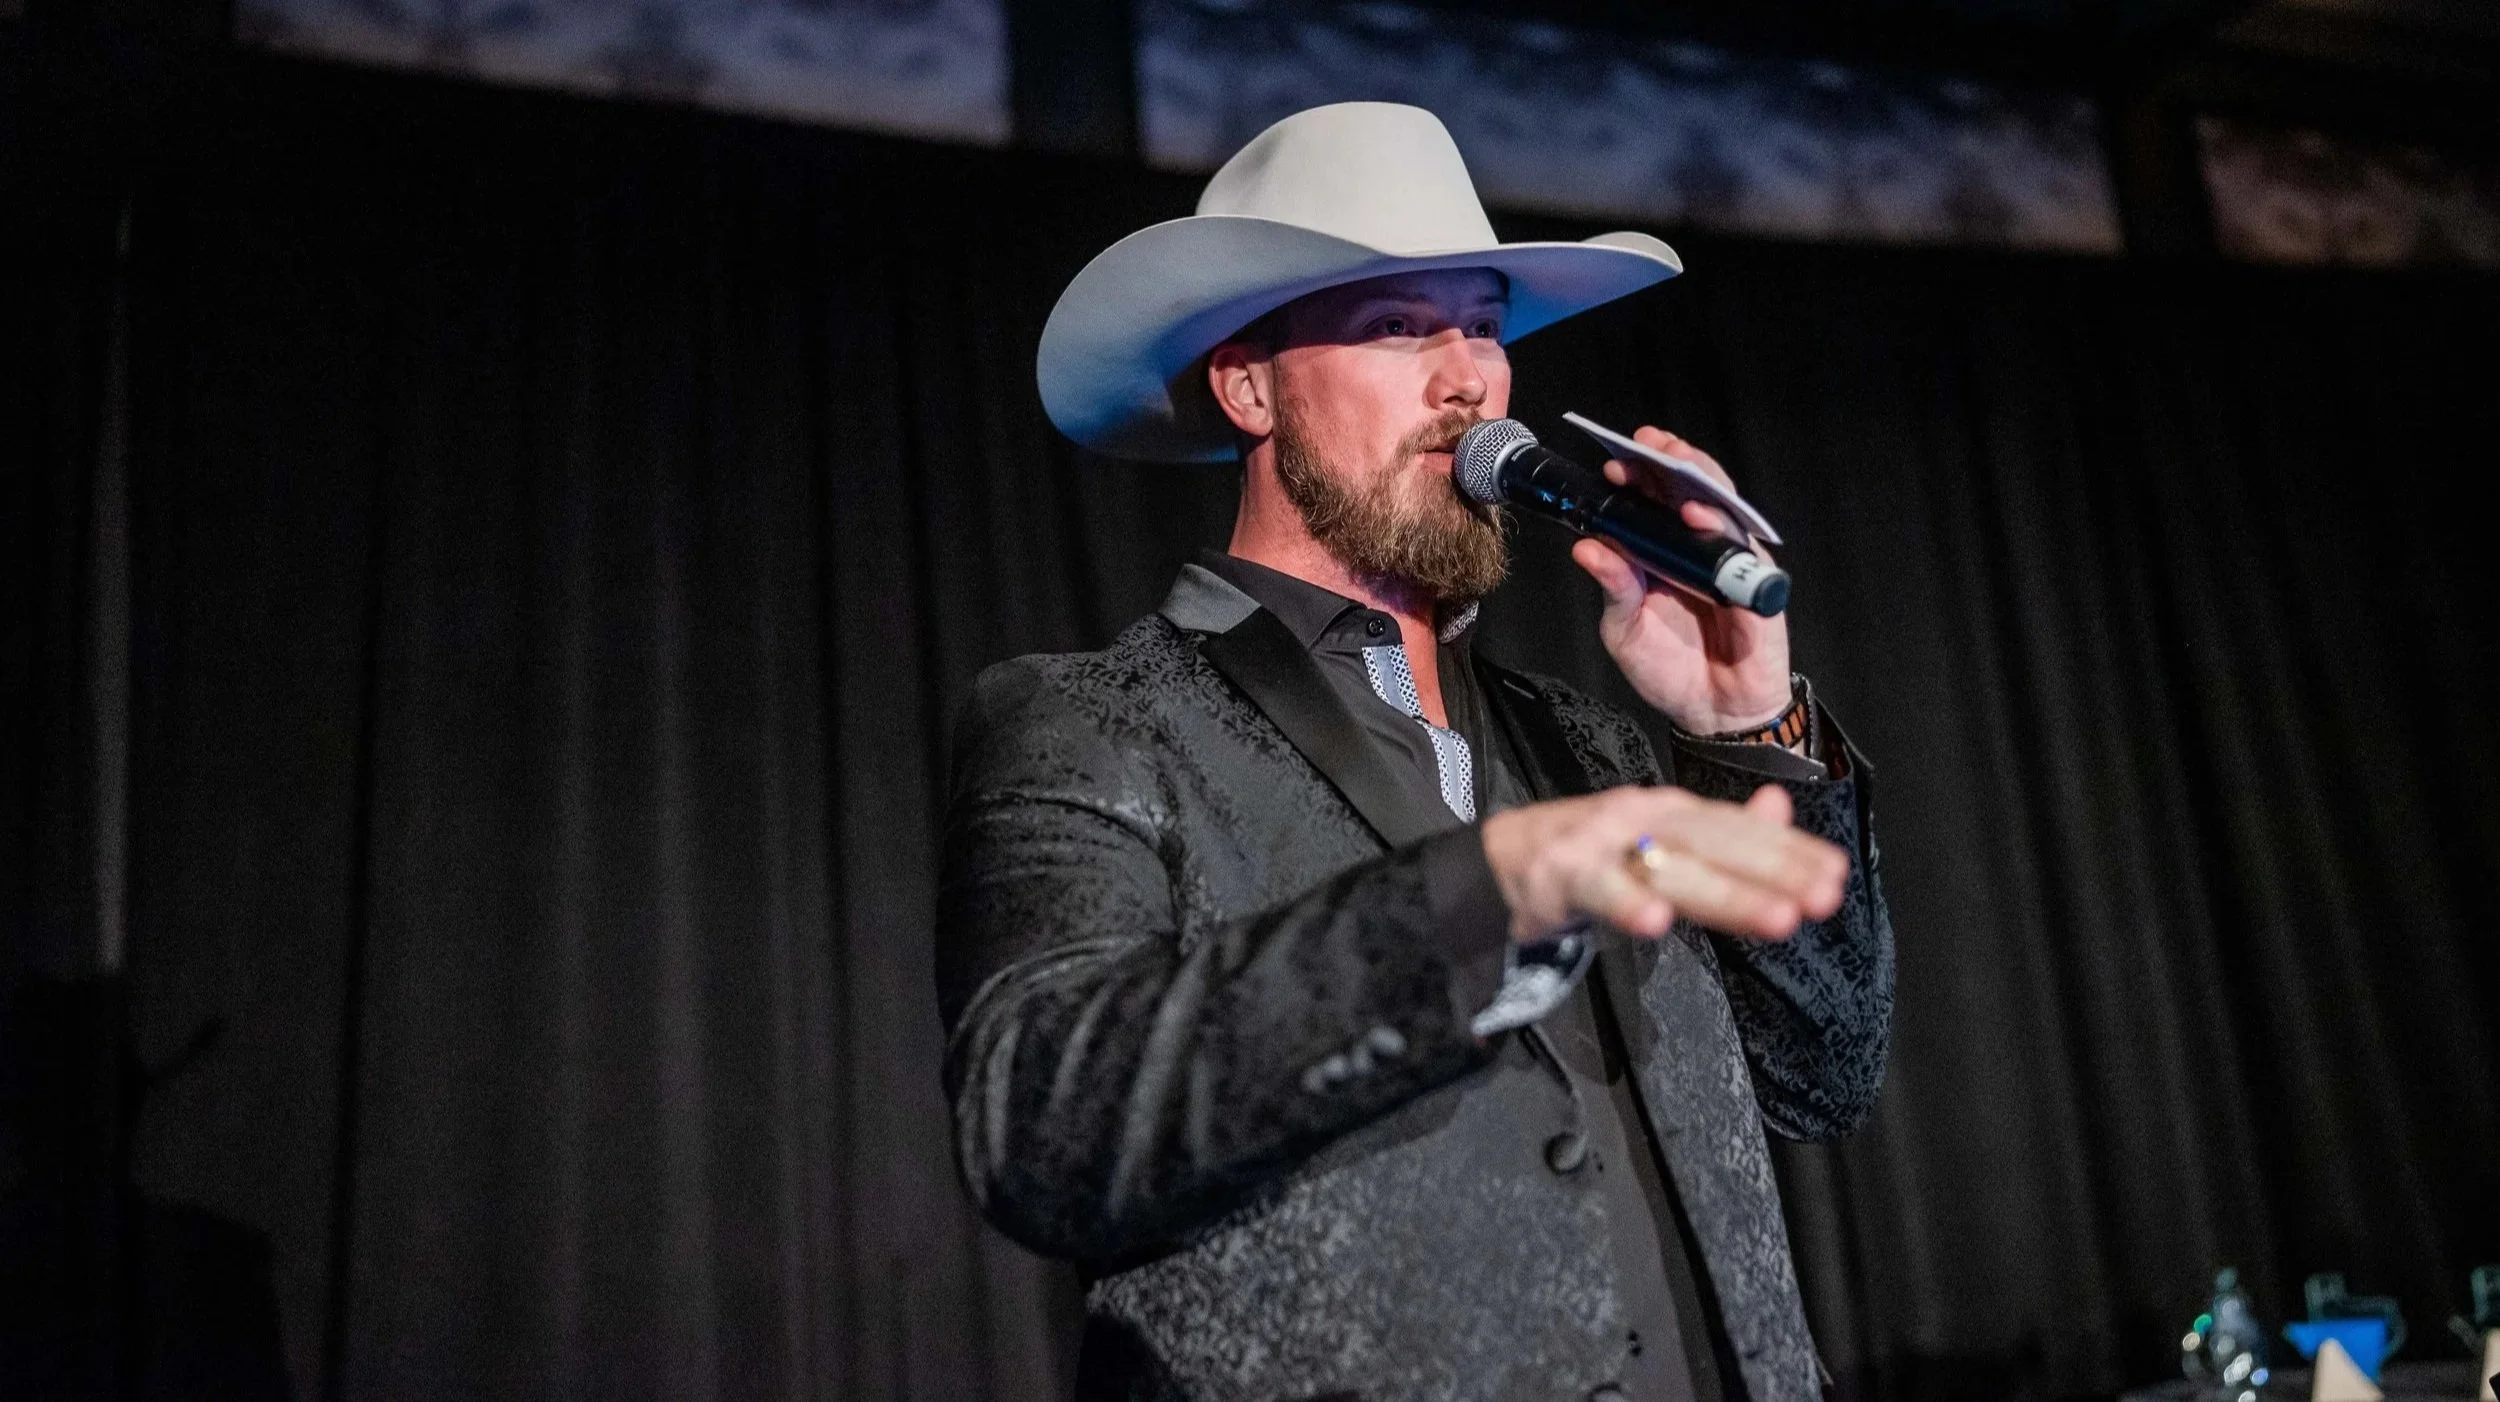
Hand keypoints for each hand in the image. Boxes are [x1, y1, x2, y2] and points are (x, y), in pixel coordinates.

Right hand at [1479, 783, 1847, 943]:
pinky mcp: (1559, 872)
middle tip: (1822, 897)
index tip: (1835, 875)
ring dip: (1724, 893)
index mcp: (1669, 812)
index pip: (1739, 828)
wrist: (1498, 861)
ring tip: (1774, 918)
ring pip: (1670, 867)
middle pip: (1715, 843)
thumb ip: (1720, 832)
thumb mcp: (1658, 839)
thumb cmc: (1588, 856)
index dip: (1789, 851)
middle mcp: (1640, 817)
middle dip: (1773, 871)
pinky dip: (1626, 903)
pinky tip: (1657, 922)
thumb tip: (1780, 806)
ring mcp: (1600, 842)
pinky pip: (1598, 889)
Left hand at [1570, 426, 1791, 734]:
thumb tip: (1586, 547)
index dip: (1637, 480)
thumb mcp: (1625, 629)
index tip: (1612, 466)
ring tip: (1672, 460)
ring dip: (1698, 478)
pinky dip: (1719, 527)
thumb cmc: (1670, 669)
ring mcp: (1730, 562)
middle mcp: (1698, 550)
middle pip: (1689, 491)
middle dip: (1668, 462)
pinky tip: (1698, 514)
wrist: (1713, 713)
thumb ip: (1612, 587)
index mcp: (1664, 554)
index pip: (1653, 503)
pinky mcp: (1757, 584)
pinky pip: (1740, 548)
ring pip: (1721, 505)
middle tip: (1644, 445)